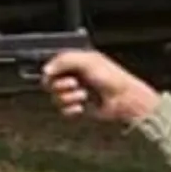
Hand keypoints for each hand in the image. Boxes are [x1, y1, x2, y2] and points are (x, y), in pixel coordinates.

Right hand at [42, 50, 160, 123]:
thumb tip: (46, 70)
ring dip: (69, 97)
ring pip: (56, 98)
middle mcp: (74, 78)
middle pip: (49, 83)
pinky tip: (82, 107)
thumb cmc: (111, 78)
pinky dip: (71, 110)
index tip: (56, 73)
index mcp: (76, 63)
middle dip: (60, 85)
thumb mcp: (88, 61)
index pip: (51, 67)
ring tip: (84, 95)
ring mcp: (75, 94)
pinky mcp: (79, 108)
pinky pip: (64, 111)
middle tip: (74, 83)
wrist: (124, 100)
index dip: (52, 71)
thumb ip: (64, 60)